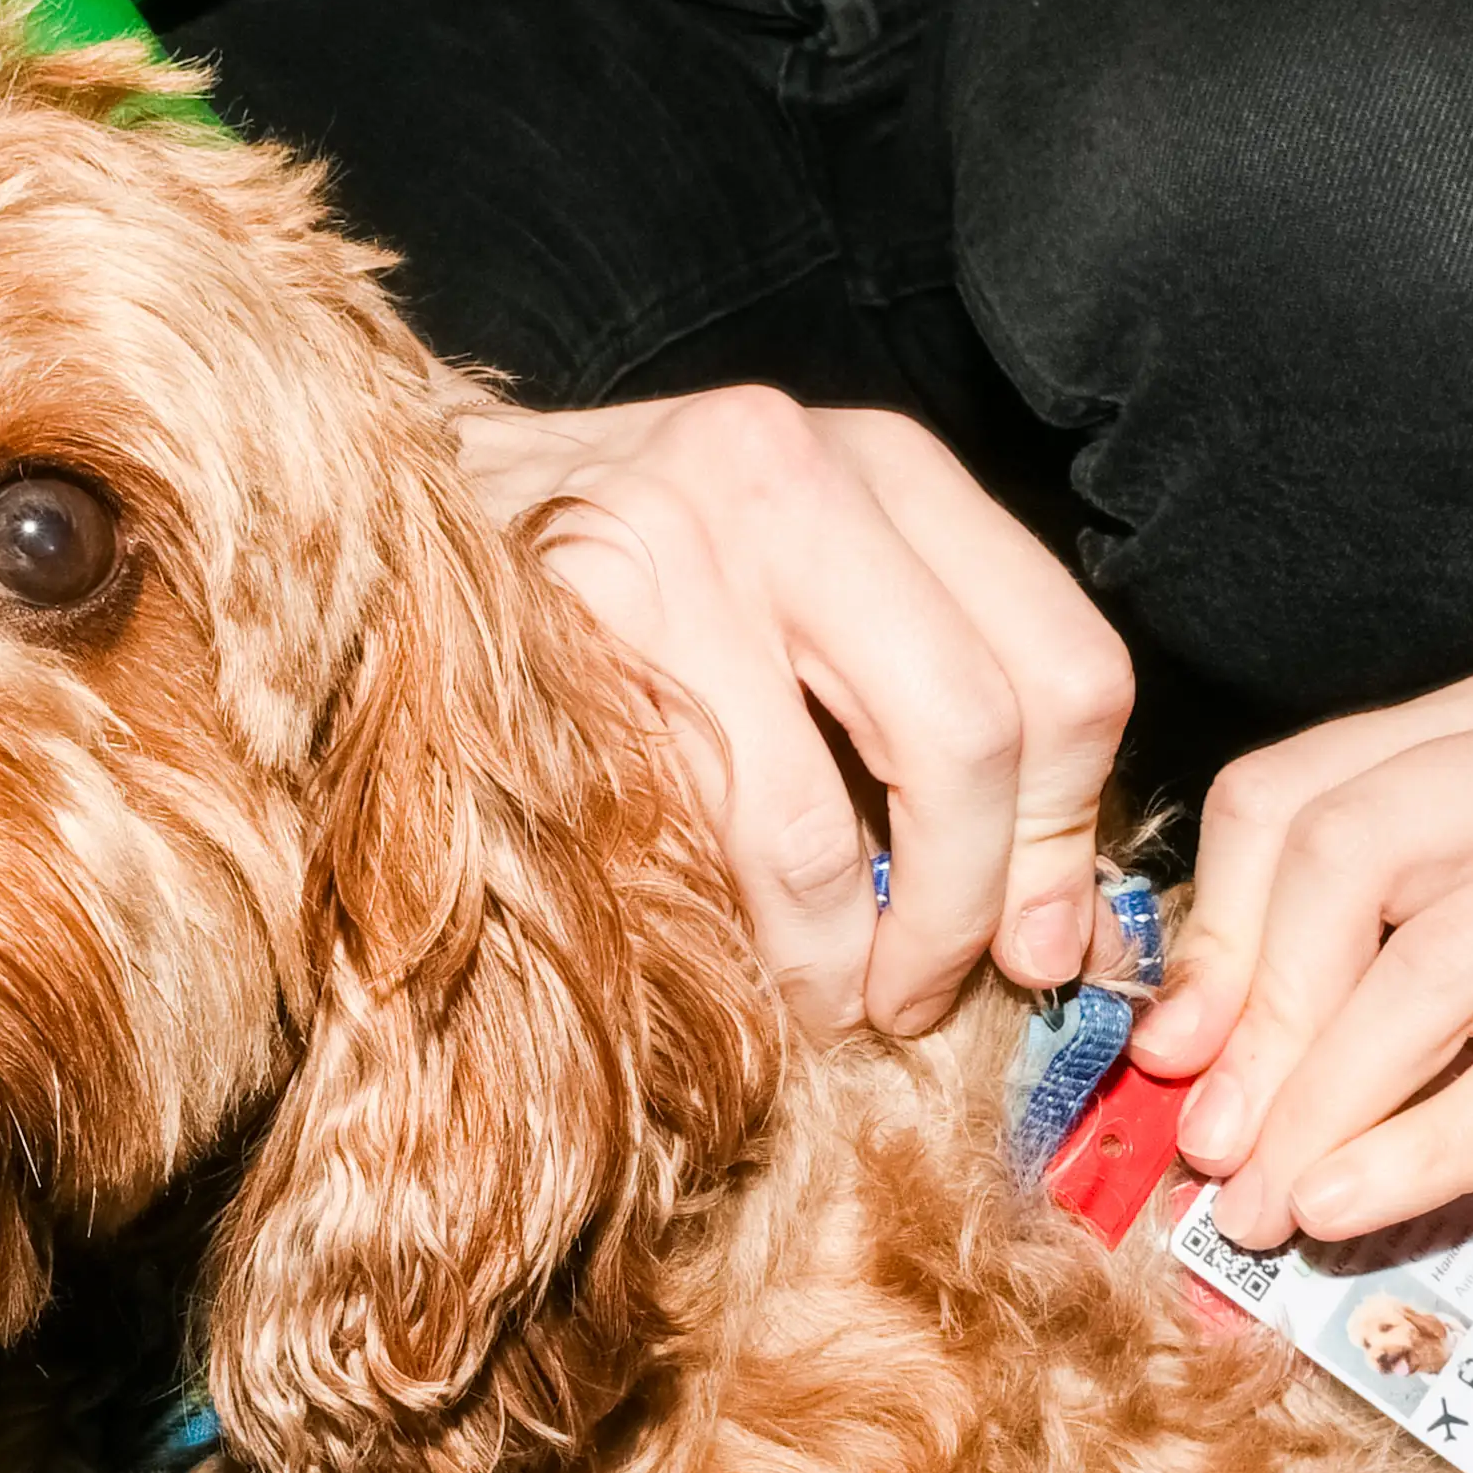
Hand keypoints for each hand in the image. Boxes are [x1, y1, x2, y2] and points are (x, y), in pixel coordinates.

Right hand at [456, 383, 1132, 1035]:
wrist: (404, 512)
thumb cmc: (634, 580)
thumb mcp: (810, 590)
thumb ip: (937, 709)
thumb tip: (1060, 931)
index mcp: (891, 468)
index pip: (1068, 666)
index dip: (1064, 835)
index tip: (1038, 942)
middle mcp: (800, 476)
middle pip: (979, 736)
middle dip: (969, 911)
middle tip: (928, 995)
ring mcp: (676, 544)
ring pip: (831, 828)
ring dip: (849, 966)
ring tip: (837, 1005)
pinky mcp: (569, 629)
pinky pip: (701, 846)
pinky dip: (750, 949)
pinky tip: (743, 968)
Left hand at [1124, 674, 1472, 1252]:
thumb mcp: (1459, 983)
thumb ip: (1330, 980)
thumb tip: (1174, 1056)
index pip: (1297, 794)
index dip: (1216, 935)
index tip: (1172, 1060)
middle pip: (1350, 855)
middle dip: (1265, 1020)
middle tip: (1213, 1152)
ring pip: (1436, 960)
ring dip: (1330, 1097)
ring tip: (1270, 1200)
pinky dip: (1428, 1146)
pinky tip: (1355, 1202)